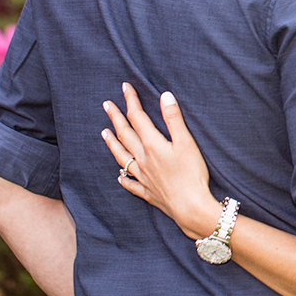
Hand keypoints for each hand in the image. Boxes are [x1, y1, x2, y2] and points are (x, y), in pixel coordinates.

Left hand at [102, 84, 220, 240]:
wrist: (190, 207)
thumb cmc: (192, 174)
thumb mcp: (186, 143)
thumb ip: (174, 119)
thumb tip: (165, 96)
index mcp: (152, 145)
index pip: (137, 117)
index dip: (131, 101)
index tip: (124, 87)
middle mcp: (142, 160)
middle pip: (125, 135)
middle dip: (116, 117)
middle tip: (107, 105)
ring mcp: (142, 177)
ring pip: (122, 157)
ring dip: (112, 143)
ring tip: (104, 133)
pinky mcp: (147, 192)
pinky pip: (130, 183)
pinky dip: (123, 178)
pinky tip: (119, 176)